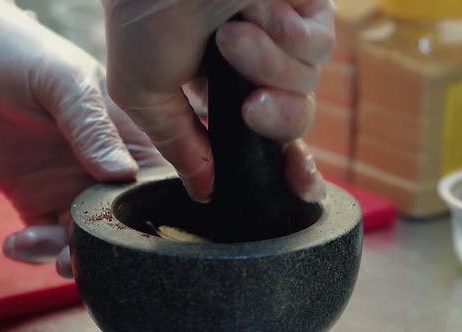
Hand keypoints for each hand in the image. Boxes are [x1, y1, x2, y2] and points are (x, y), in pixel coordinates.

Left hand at [0, 2, 167, 277]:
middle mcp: (107, 165)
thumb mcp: (63, 80)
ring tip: (50, 251)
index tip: (143, 229)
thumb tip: (122, 174)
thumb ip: (93, 124)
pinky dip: (37, 251)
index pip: (161, 177)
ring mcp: (72, 185)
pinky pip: (47, 238)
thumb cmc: (20, 56)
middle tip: (85, 254)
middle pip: (129, 217)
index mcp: (129, 134)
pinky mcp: (38, 200)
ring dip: (75, 255)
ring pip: (90, 236)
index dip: (162, 208)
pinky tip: (19, 241)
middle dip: (114, 243)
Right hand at [102, 0, 334, 202]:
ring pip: (305, 86)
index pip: (264, 139)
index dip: (286, 167)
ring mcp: (285, 39)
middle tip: (248, 105)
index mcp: (221, 91)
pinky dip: (285, 35)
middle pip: (292, 122)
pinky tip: (256, 9)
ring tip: (231, 34)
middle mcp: (257, 67)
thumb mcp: (143, 92)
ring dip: (266, 64)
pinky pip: (318, 47)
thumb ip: (177, 144)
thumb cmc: (143, 13)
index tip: (299, 187)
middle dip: (273, 120)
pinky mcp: (309, 11)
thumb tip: (203, 190)